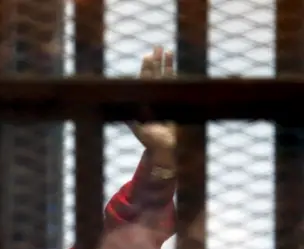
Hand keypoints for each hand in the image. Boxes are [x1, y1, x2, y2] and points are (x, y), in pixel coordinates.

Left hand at [130, 47, 175, 172]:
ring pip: (162, 76)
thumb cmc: (148, 139)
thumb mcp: (139, 126)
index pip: (143, 82)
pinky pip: (171, 83)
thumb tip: (130, 103)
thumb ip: (136, 115)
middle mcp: (149, 96)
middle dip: (154, 62)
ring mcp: (160, 96)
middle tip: (156, 47)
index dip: (146, 70)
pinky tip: (172, 61)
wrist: (161, 146)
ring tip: (166, 50)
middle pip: (153, 75)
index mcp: (140, 100)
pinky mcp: (170, 99)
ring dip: (164, 63)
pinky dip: (172, 72)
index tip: (148, 57)